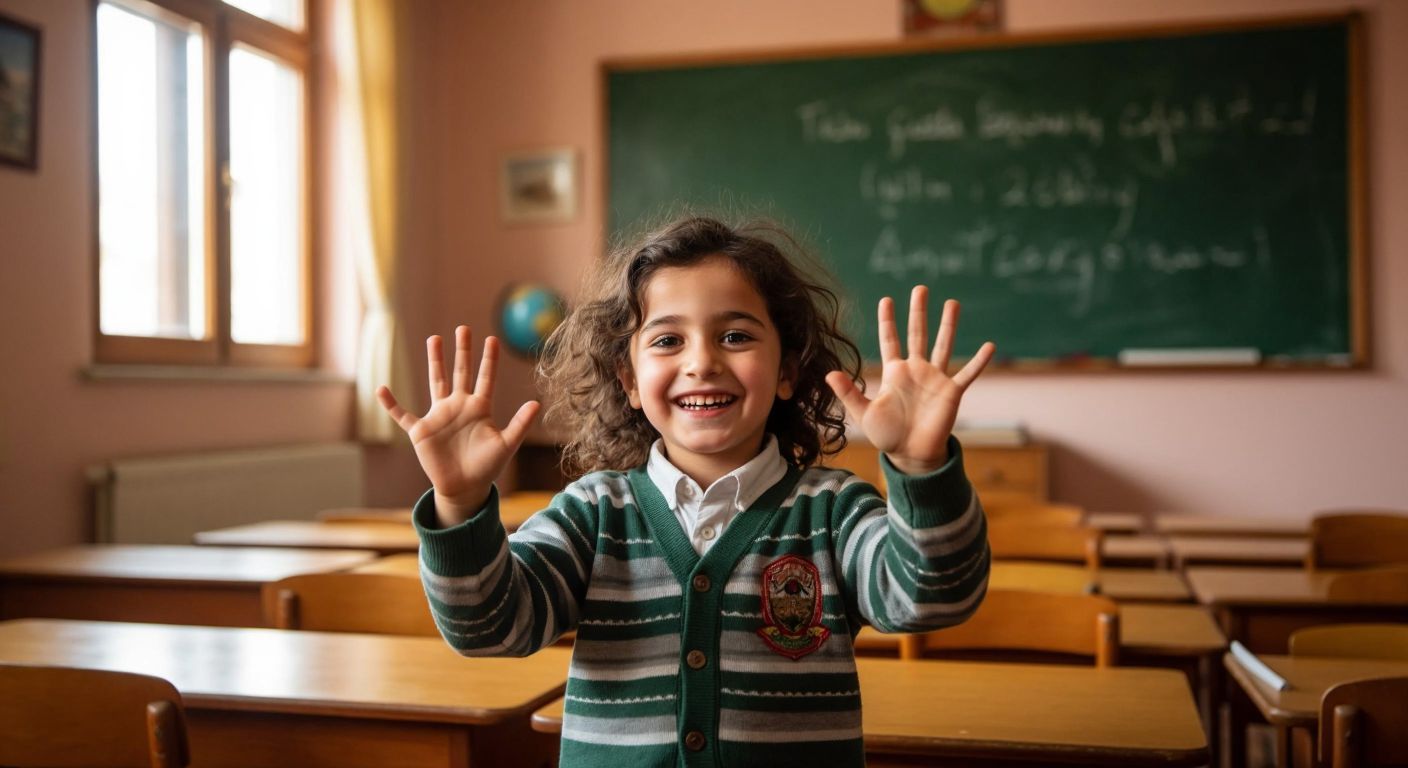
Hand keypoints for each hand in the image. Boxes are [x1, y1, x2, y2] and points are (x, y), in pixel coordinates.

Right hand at [377, 326, 540, 523]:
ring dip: (435, 362)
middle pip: (460, 372)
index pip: (485, 378)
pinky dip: (390, 404)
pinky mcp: (421, 431)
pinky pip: (402, 415)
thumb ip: (520, 424)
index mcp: (479, 408)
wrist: (464, 488)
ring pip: (436, 382)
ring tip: (434, 339)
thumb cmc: (487, 467)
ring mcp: (439, 416)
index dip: (488, 359)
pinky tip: (380, 389)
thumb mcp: (506, 444)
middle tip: (463, 329)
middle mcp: (459, 406)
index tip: (492, 338)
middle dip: (462, 351)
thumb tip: (537, 403)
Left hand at [825, 287, 993, 475]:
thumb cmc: (886, 435)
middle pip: (917, 334)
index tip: (886, 299)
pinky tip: (990, 346)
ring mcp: (935, 379)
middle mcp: (916, 370)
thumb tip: (829, 373)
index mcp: (894, 372)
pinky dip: (979, 362)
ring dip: (948, 325)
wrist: (910, 455)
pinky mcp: (951, 392)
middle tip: (920, 289)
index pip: (890, 340)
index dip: (887, 320)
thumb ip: (848, 392)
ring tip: (953, 303)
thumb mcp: (863, 413)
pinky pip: (968, 374)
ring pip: (943, 345)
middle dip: (918, 312)